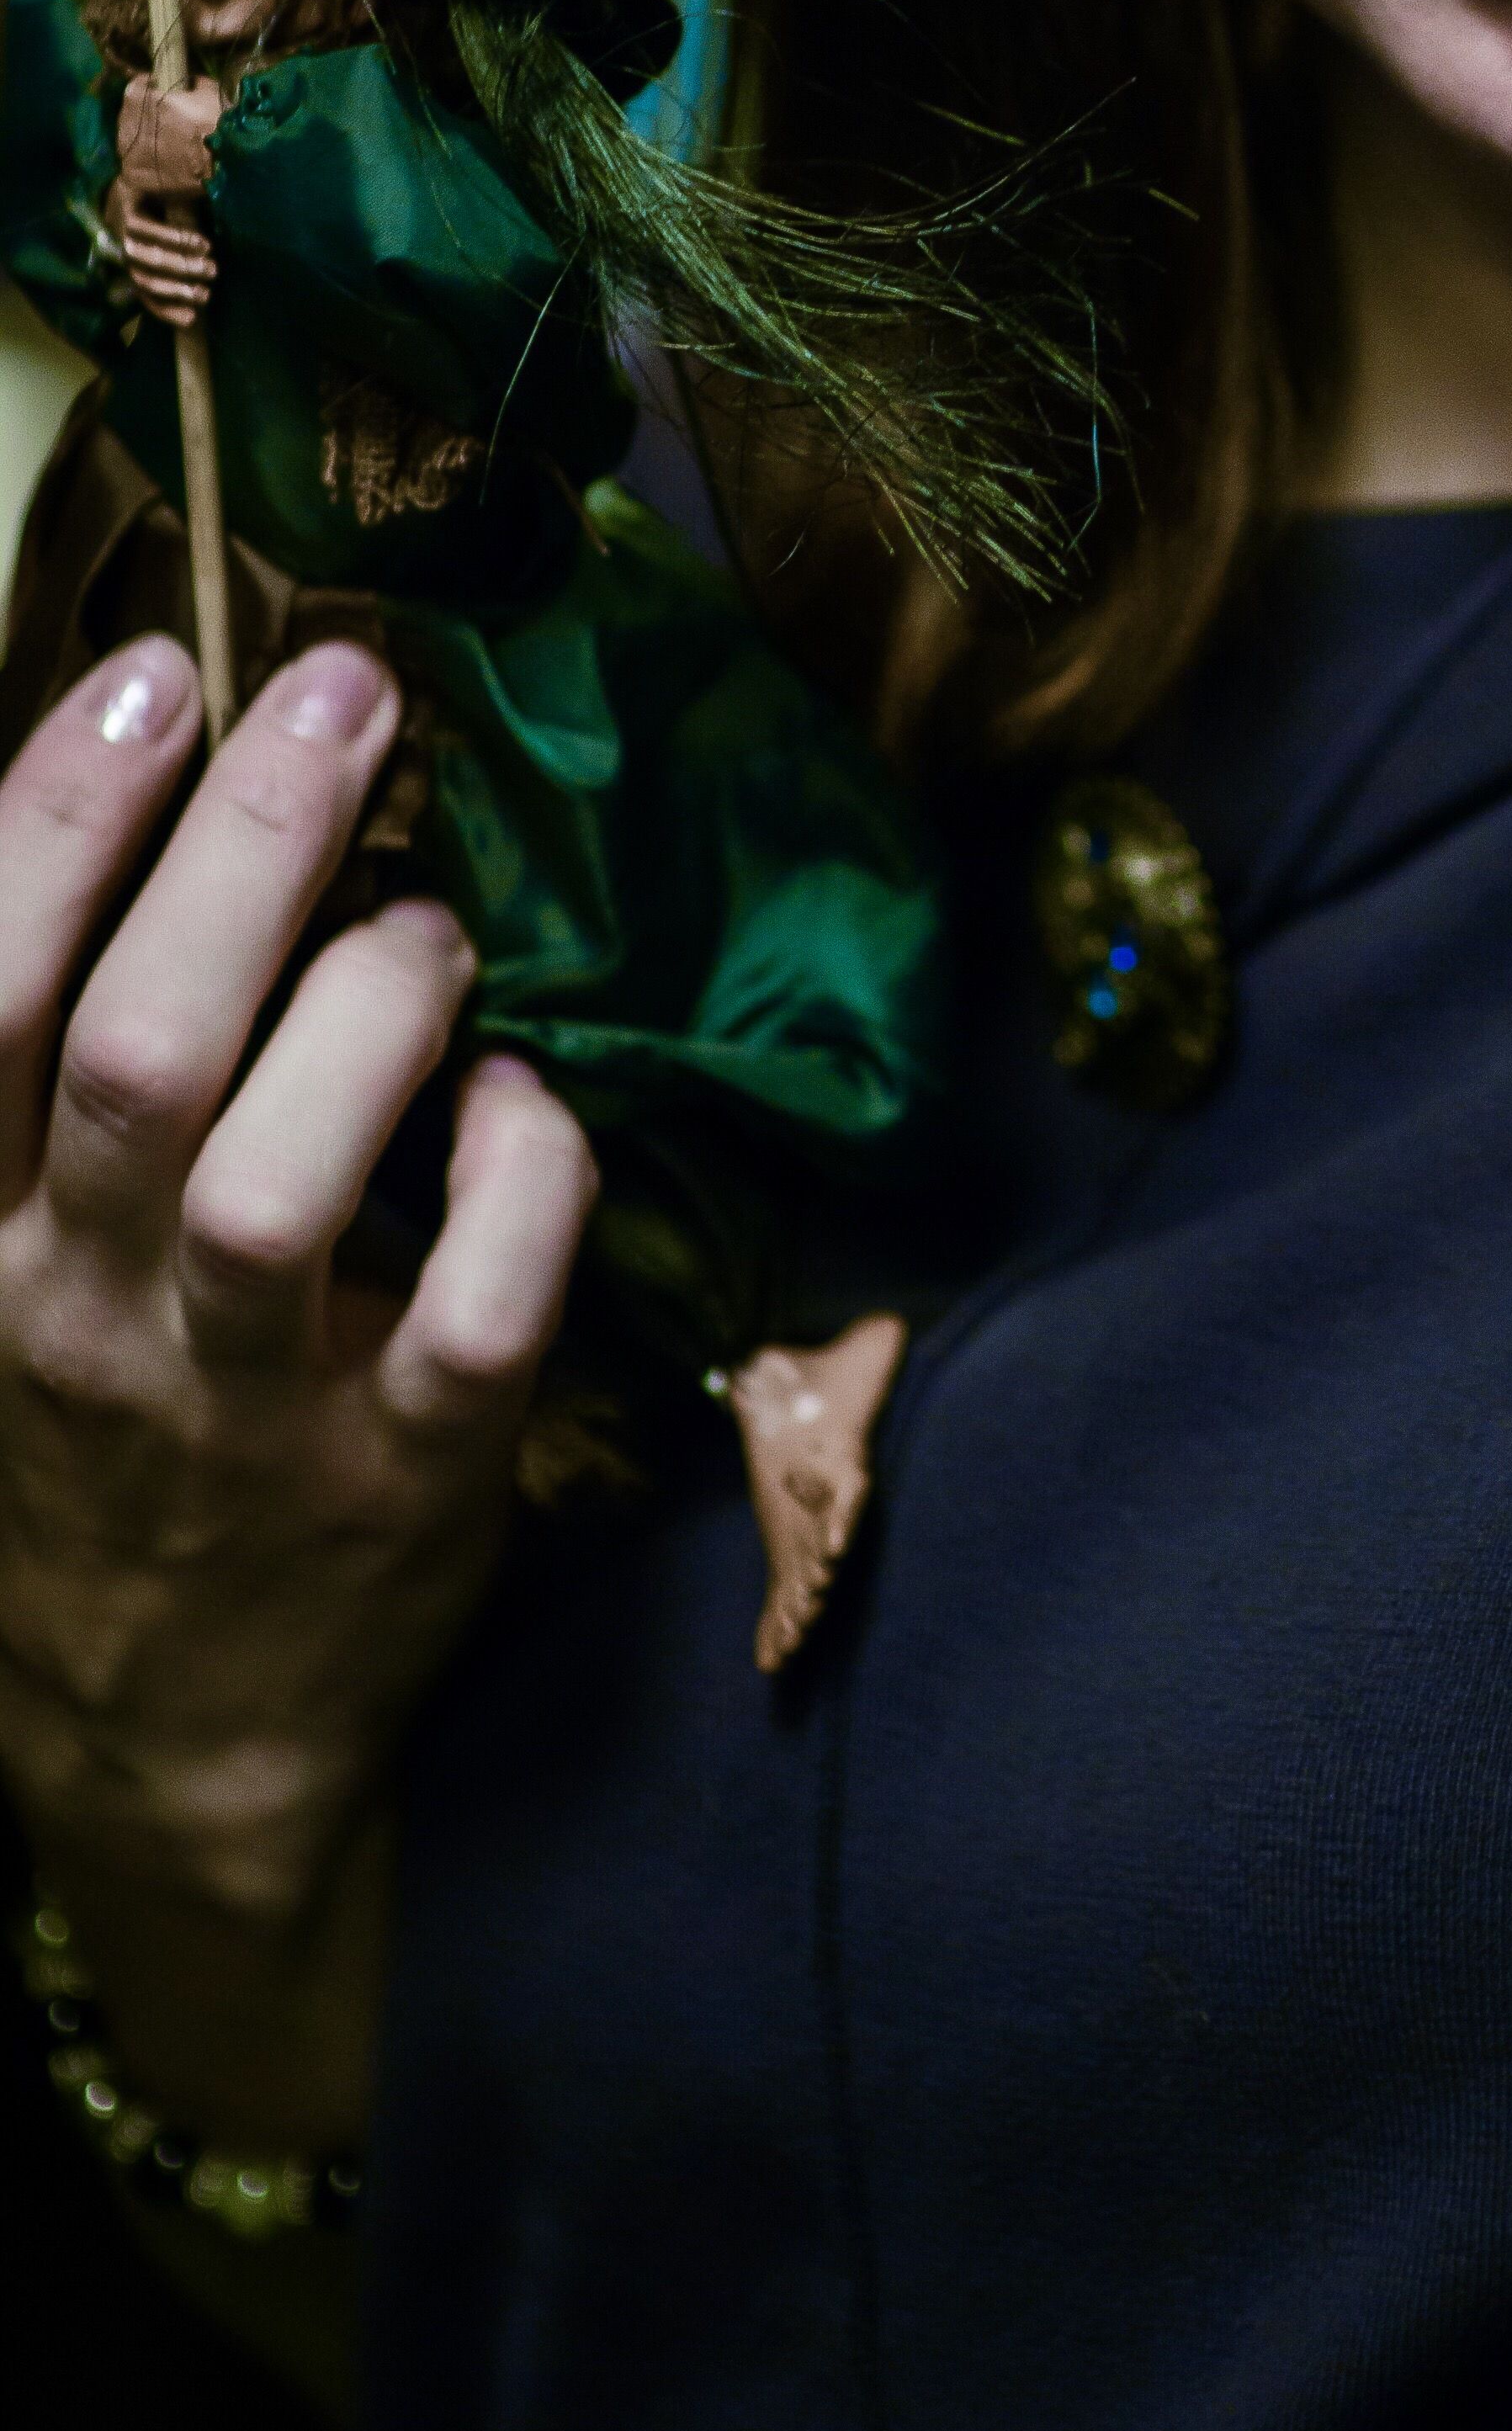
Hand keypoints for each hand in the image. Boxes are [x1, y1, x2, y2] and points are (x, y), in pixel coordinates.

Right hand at [0, 633, 592, 2143]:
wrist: (158, 1761)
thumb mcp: (0, 1266)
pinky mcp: (404, 1483)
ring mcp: (238, 1410)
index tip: (153, 669)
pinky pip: (477, 1312)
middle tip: (349, 692)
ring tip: (437, 928)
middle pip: (137, 1057)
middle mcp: (78, 1317)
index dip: (53, 819)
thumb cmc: (93, 1440)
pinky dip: (526, 1181)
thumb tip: (146, 787)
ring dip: (380, 1008)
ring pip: (288, 1181)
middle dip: (245, 849)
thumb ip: (45, 1066)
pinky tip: (539, 1107)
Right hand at [110, 77, 222, 326]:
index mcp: (129, 194)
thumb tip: (216, 116)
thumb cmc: (178, 145)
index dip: (174, 240)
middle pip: (141, 258)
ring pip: (141, 278)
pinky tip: (188, 320)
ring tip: (205, 295)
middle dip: (178, 267)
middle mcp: (121, 222)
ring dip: (173, 290)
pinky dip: (164, 308)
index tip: (208, 245)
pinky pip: (144, 294)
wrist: (158, 151)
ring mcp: (125, 245)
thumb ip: (195, 131)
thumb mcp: (184, 135)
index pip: (142, 228)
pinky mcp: (139, 265)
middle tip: (212, 271)